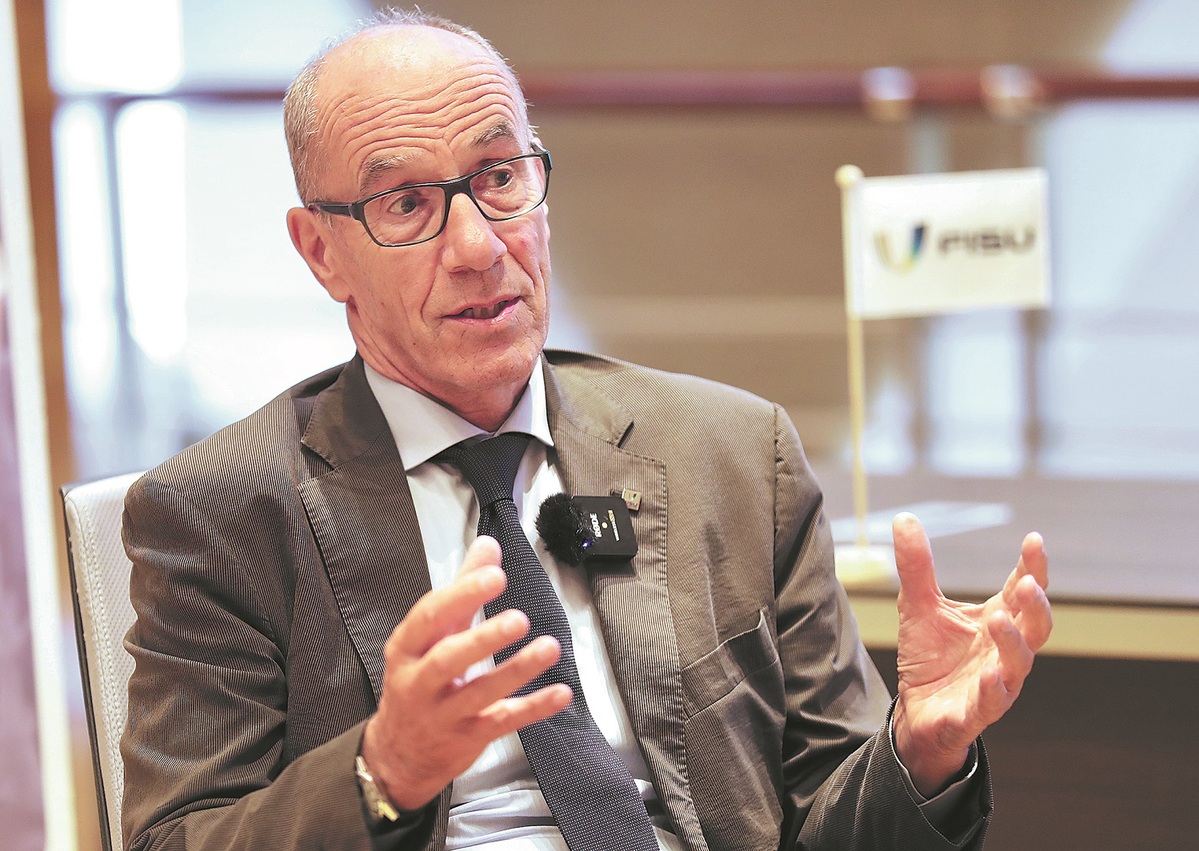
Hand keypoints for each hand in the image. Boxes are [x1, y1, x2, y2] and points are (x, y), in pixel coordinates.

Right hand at [361, 536, 571, 809]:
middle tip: (518, 619)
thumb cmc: (417, 682)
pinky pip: (504, 721)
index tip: (494, 576)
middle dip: (484, 638)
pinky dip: (534, 707)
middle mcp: (420, 682)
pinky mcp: (469, 737)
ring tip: (548, 648)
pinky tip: (560, 693)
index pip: (430, 616)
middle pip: (448, 660)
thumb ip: (462, 590)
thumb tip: (487, 546)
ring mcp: (443, 714)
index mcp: (407, 648)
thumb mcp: (430, 635)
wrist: (398, 754)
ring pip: (480, 693)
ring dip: (517, 670)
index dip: (462, 594)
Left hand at [890, 513, 1051, 796]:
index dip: (1033, 567)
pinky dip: (993, 688)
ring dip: (1014, 642)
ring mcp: (997, 682)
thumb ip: (917, 565)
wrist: (916, 711)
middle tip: (1027, 583)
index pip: (1023, 590)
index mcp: (998, 620)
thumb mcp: (918, 605)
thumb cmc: (930, 656)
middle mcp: (1005, 650)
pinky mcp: (978, 711)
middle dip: (1036, 605)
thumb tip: (904, 518)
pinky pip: (992, 701)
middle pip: (1036, 627)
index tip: (1034, 540)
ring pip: (1018, 664)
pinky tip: (989, 675)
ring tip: (999, 619)